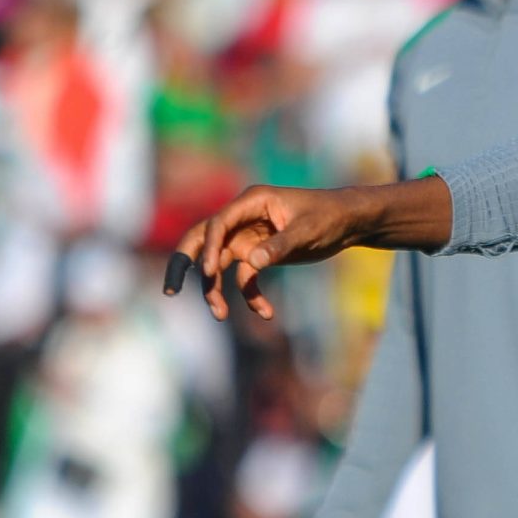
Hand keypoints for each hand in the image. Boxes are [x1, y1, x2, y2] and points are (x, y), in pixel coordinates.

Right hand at [168, 184, 358, 320]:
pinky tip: (266, 313)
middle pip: (202, 241)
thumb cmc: (328, 217)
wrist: (347, 222)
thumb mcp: (307, 232)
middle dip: (185, 265)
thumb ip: (279, 246)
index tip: (210, 274)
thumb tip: (252, 264)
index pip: (218, 224)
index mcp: (252, 202)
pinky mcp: (258, 255)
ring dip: (215, 290)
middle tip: (170, 291)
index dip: (210, 248)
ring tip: (221, 315)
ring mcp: (247, 238)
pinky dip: (250, 296)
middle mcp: (243, 219)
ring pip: (219, 265)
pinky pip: (244, 278)